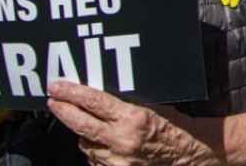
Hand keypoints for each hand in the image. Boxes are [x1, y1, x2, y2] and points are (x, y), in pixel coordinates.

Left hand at [46, 81, 214, 165]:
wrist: (192, 155)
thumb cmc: (177, 128)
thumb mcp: (155, 107)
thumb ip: (127, 104)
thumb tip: (100, 96)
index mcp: (134, 120)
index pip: (94, 103)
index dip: (72, 93)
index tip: (57, 86)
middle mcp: (122, 142)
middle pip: (80, 125)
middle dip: (63, 110)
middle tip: (52, 100)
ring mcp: (118, 162)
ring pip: (84, 144)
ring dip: (80, 132)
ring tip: (77, 119)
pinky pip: (95, 160)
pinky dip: (93, 150)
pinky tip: (96, 142)